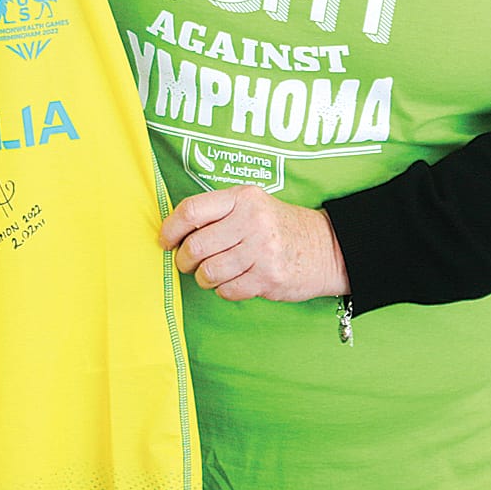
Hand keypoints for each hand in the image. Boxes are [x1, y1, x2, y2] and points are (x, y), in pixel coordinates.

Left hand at [159, 186, 348, 303]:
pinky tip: (233, 282)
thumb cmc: (277, 226)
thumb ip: (216, 212)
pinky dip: (223, 290)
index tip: (165, 240)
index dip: (170, 228)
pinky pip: (228, 291)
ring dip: (204, 278)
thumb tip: (173, 232)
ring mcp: (263, 251)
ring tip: (211, 274)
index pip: (192, 211)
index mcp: (242, 198)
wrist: (326, 246)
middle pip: (196, 246)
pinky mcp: (270, 278)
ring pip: (209, 272)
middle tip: (187, 263)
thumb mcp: (251, 205)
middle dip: (184, 260)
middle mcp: (252, 221)